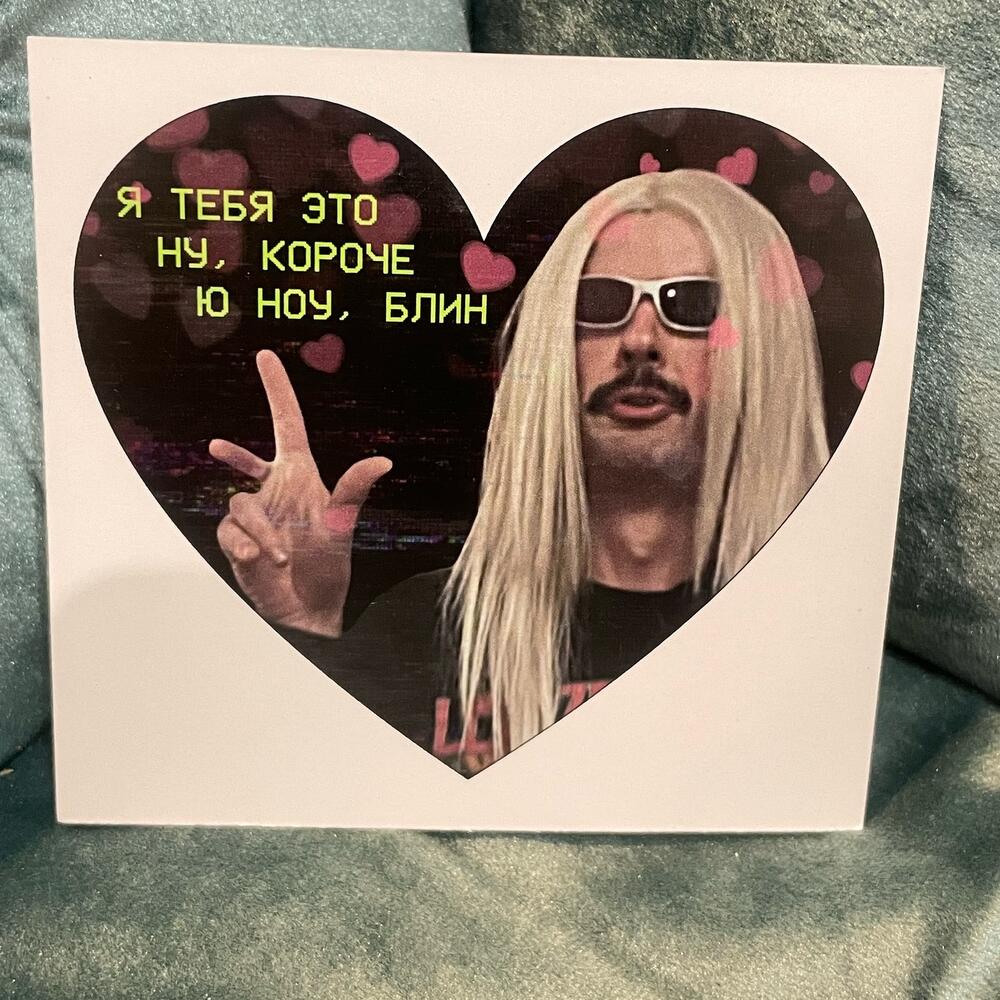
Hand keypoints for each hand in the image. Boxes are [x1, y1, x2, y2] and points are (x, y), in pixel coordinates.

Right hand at [209, 349, 391, 637]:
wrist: (307, 609)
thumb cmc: (328, 566)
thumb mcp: (342, 525)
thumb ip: (354, 489)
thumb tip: (383, 461)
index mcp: (300, 477)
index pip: (287, 425)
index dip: (278, 391)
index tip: (267, 359)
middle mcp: (274, 491)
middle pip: (247, 459)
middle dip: (234, 452)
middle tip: (216, 445)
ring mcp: (253, 516)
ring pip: (240, 504)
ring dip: (262, 532)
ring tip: (281, 556)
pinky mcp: (235, 540)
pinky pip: (230, 532)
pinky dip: (247, 546)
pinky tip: (260, 559)